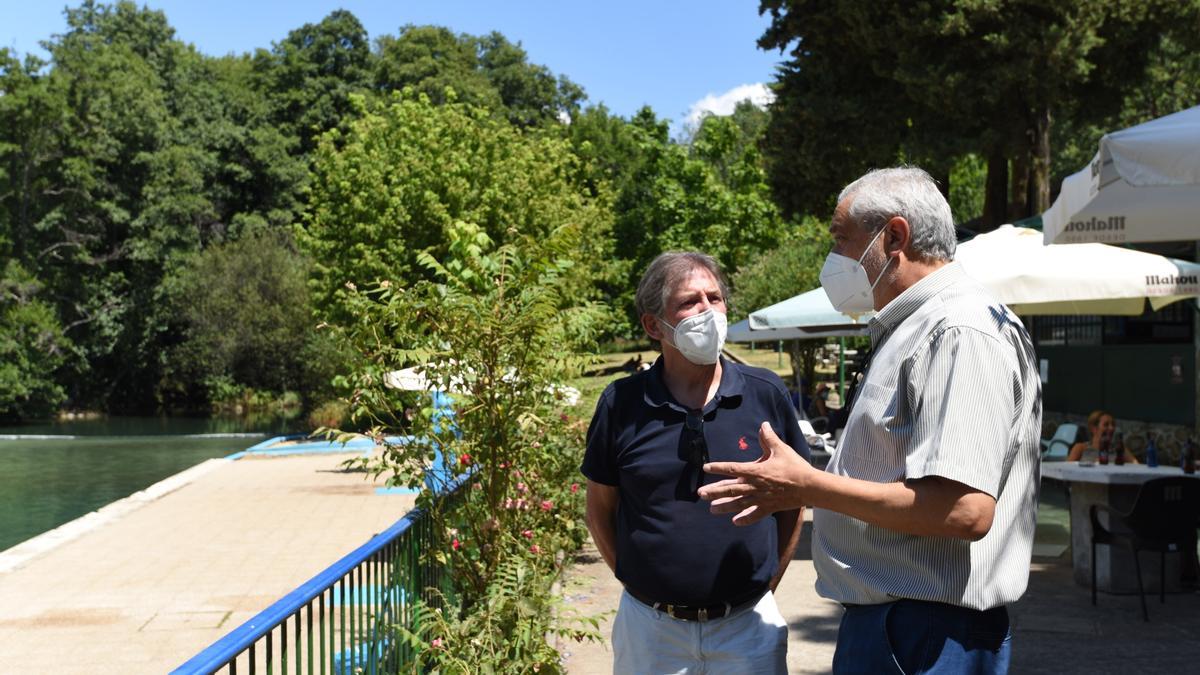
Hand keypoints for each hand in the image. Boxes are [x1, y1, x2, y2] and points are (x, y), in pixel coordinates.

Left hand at [698, 421, 813, 525]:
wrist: (810, 486)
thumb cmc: (795, 466)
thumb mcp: (781, 449)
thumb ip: (769, 438)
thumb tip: (763, 424)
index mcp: (756, 471)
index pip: (733, 469)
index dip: (718, 468)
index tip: (705, 467)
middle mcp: (755, 486)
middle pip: (730, 489)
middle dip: (714, 491)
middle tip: (700, 493)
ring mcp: (761, 498)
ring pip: (739, 503)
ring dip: (724, 506)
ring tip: (712, 509)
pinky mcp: (769, 507)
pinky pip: (754, 515)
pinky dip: (745, 519)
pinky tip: (735, 522)